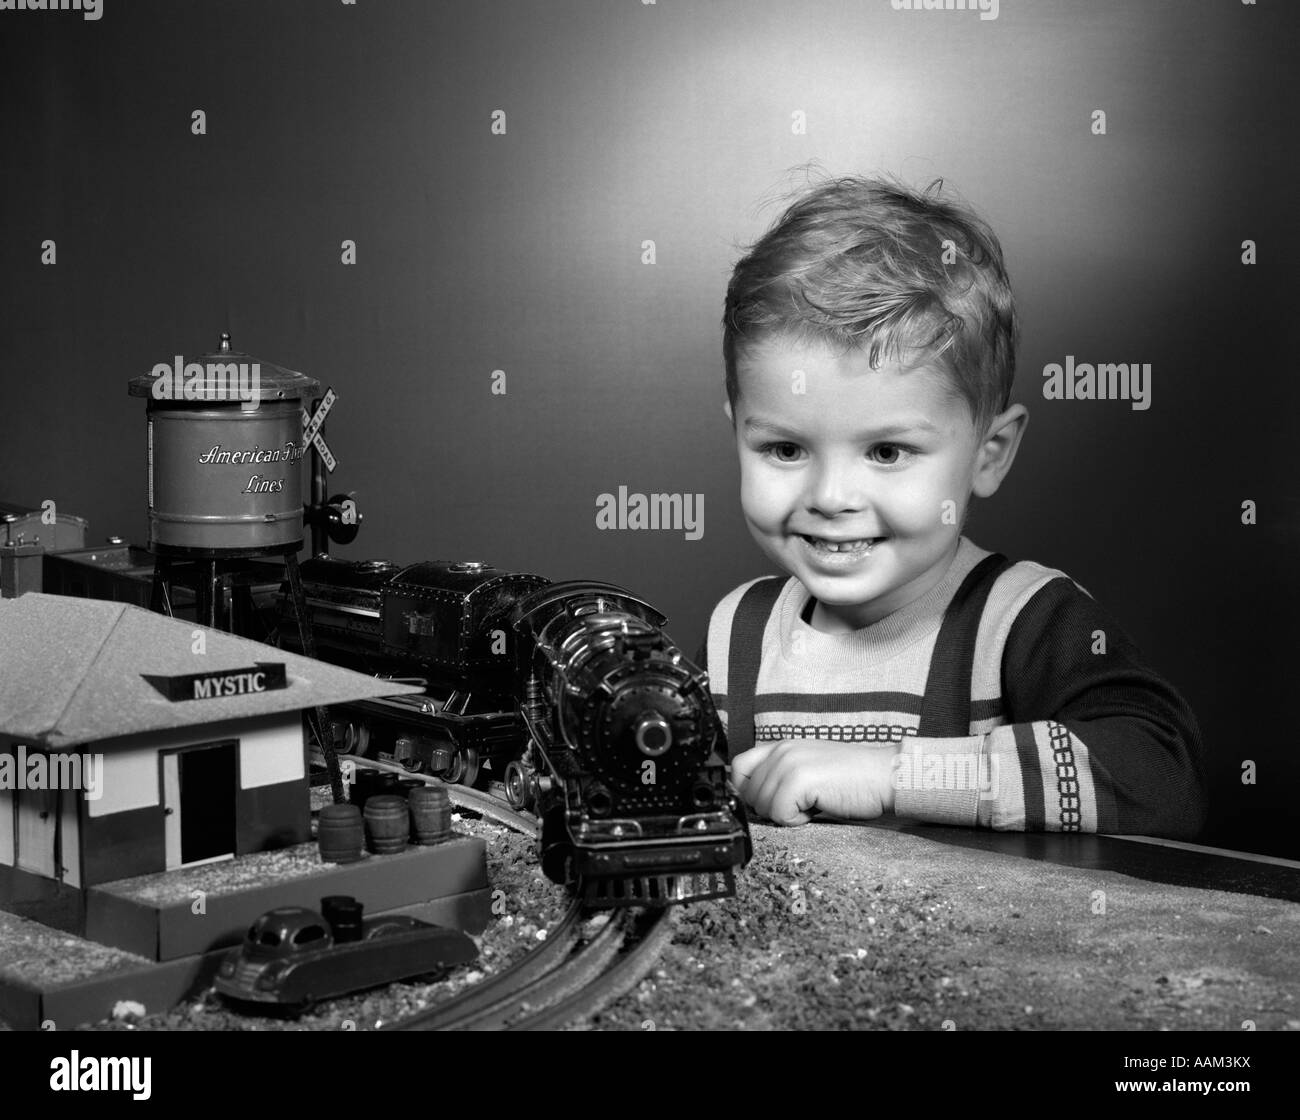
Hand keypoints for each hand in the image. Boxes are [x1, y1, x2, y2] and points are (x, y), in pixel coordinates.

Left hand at [729, 739, 898, 825]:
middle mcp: (781, 750)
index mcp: (781, 746)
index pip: (738, 768)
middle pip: (748, 794)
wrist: (885, 776)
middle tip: (802, 803)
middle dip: (772, 807)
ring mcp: (788, 763)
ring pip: (762, 806)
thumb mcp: (808, 769)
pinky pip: (779, 814)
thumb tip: (754, 800)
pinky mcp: (799, 779)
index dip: (749, 791)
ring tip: (813, 802)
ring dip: (787, 814)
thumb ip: (779, 776)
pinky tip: (818, 808)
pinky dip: (798, 820)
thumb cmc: (852, 778)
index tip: (772, 801)